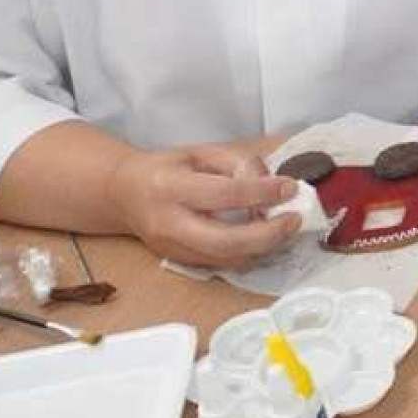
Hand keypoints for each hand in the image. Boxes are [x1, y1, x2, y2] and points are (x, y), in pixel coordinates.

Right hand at [105, 141, 299, 268]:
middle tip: (294, 220)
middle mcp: (168, 223)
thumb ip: (238, 164)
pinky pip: (222, 265)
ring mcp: (172, 249)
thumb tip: (272, 185)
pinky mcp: (180, 262)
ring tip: (282, 227)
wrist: (123, 194)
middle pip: (225, 241)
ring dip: (264, 247)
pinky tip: (262, 237)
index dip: (262, 192)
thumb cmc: (167, 168)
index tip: (289, 188)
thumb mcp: (201, 152)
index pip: (223, 194)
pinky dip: (248, 253)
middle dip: (268, 234)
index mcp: (169, 186)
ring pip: (227, 260)